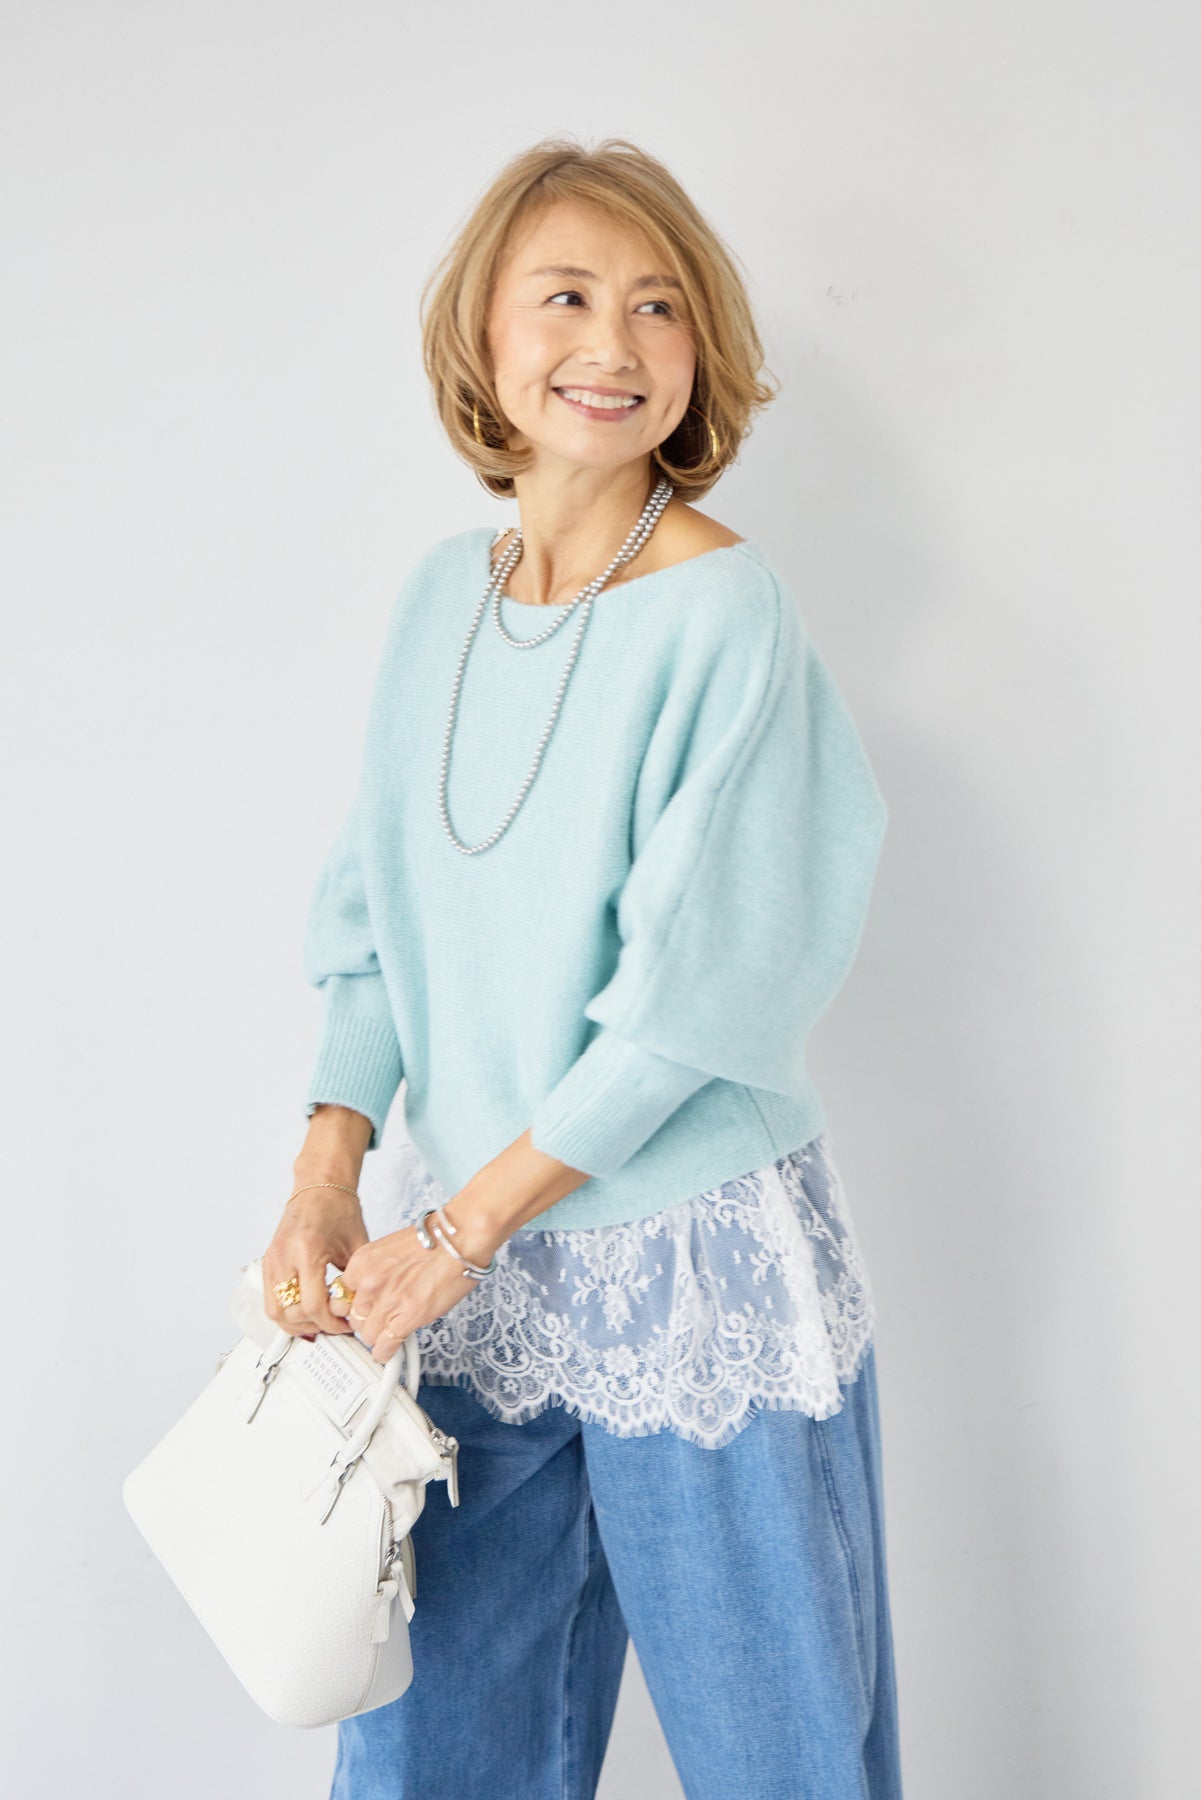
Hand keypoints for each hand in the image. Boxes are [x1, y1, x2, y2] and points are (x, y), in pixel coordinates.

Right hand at [262, 1187, 368, 1339]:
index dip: (331, 1323)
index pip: (312, 1305)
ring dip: (296, 1325)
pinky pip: (269, 1299)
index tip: (345, 1324)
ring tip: (318, 1325)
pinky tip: (302, 1315)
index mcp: (308, 1251)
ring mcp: (272, 1260)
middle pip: (291, 1313)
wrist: (320, 1185)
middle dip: (315, 1326)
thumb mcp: (356, 1246)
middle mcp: (284, 1257)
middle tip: (334, 1327)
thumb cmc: (339, 1208)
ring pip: (275, 1311)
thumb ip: (355, 1280)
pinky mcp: (268, 1261)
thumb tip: (356, 1310)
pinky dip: (284, 1313)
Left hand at [331, 1203, 503, 1363]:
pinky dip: (386, 1352)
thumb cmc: (434, 1240)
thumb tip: (371, 1291)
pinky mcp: (408, 1318)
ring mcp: (387, 1302)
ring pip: (368, 1335)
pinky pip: (385, 1346)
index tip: (360, 1309)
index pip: (341, 1297)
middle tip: (380, 1318)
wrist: (459, 1239)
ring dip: (379, 1335)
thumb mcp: (389, 1249)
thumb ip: (375, 1270)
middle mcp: (369, 1282)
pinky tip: (390, 1350)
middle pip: (353, 1318)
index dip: (354, 1305)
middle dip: (367, 1320)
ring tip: (390, 1330)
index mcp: (362, 1262)